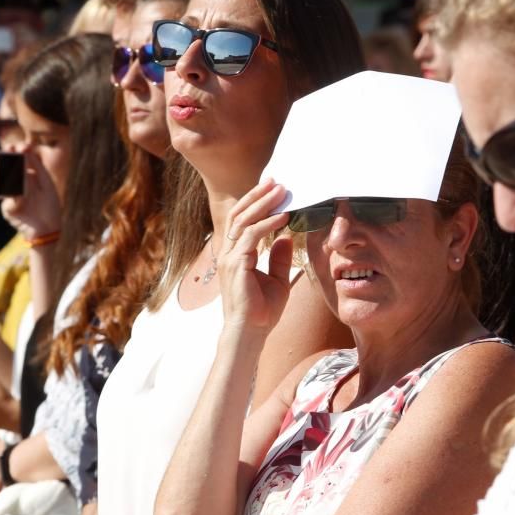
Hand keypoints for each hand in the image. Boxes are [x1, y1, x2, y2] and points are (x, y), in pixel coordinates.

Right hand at [0, 152, 60, 238]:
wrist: (50, 227)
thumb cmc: (49, 205)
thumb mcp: (46, 183)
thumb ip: (37, 167)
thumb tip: (26, 151)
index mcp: (25, 178)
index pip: (17, 162)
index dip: (16, 153)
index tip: (21, 146)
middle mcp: (15, 186)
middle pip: (7, 169)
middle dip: (8, 158)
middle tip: (11, 149)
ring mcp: (10, 197)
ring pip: (6, 183)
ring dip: (12, 175)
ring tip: (16, 166)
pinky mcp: (8, 210)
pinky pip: (9, 201)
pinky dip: (17, 198)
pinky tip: (23, 197)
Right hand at [218, 179, 293, 336]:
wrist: (251, 333)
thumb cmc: (262, 311)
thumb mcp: (277, 279)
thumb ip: (279, 258)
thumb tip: (285, 237)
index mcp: (236, 254)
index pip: (243, 220)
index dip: (256, 202)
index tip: (273, 188)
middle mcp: (229, 253)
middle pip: (240, 214)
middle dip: (258, 196)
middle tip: (276, 181)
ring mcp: (230, 258)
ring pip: (243, 221)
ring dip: (263, 204)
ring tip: (281, 191)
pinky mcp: (236, 265)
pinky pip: (251, 236)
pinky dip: (267, 224)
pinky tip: (283, 216)